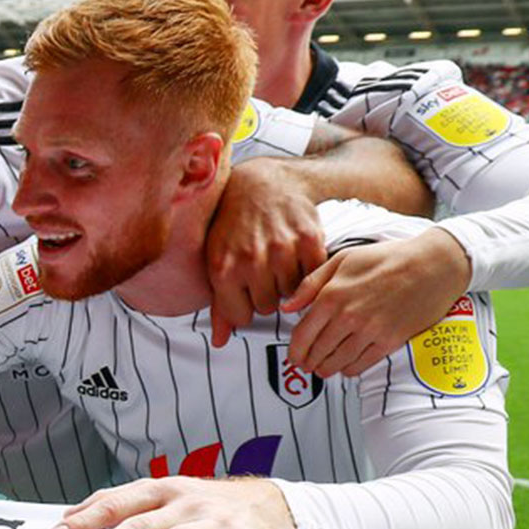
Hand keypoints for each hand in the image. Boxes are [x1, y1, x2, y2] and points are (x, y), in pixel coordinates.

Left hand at [47, 477, 296, 528]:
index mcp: (161, 489)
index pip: (117, 503)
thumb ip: (119, 502)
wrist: (267, 503)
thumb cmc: (200, 503)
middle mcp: (185, 503)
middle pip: (142, 523)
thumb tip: (69, 515)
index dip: (86, 519)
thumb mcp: (161, 494)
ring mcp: (214, 522)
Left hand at [203, 159, 327, 347]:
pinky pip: (313, 274)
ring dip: (286, 282)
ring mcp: (281, 250)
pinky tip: (295, 254)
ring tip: (278, 260)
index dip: (246, 305)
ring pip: (291, 294)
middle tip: (263, 269)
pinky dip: (307, 269)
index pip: (243, 317)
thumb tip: (219, 343)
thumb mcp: (216, 261)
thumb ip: (219, 306)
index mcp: (224, 270)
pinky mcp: (308, 239)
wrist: (261, 185)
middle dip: (266, 293)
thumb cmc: (233, 226)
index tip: (246, 287)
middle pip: (268, 307)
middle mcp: (252, 261)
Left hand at [282, 227, 471, 377]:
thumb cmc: (387, 258)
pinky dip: (349, 369)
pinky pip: (360, 366)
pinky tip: (346, 365)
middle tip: (307, 364)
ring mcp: (369, 331)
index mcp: (332, 296)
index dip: (294, 350)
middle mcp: (348, 317)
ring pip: (336, 363)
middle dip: (308, 362)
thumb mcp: (343, 259)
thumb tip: (288, 306)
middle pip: (317, 352)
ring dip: (326, 369)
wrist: (431, 265)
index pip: (302, 334)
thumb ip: (311, 284)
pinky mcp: (389, 342)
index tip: (294, 356)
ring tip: (323, 367)